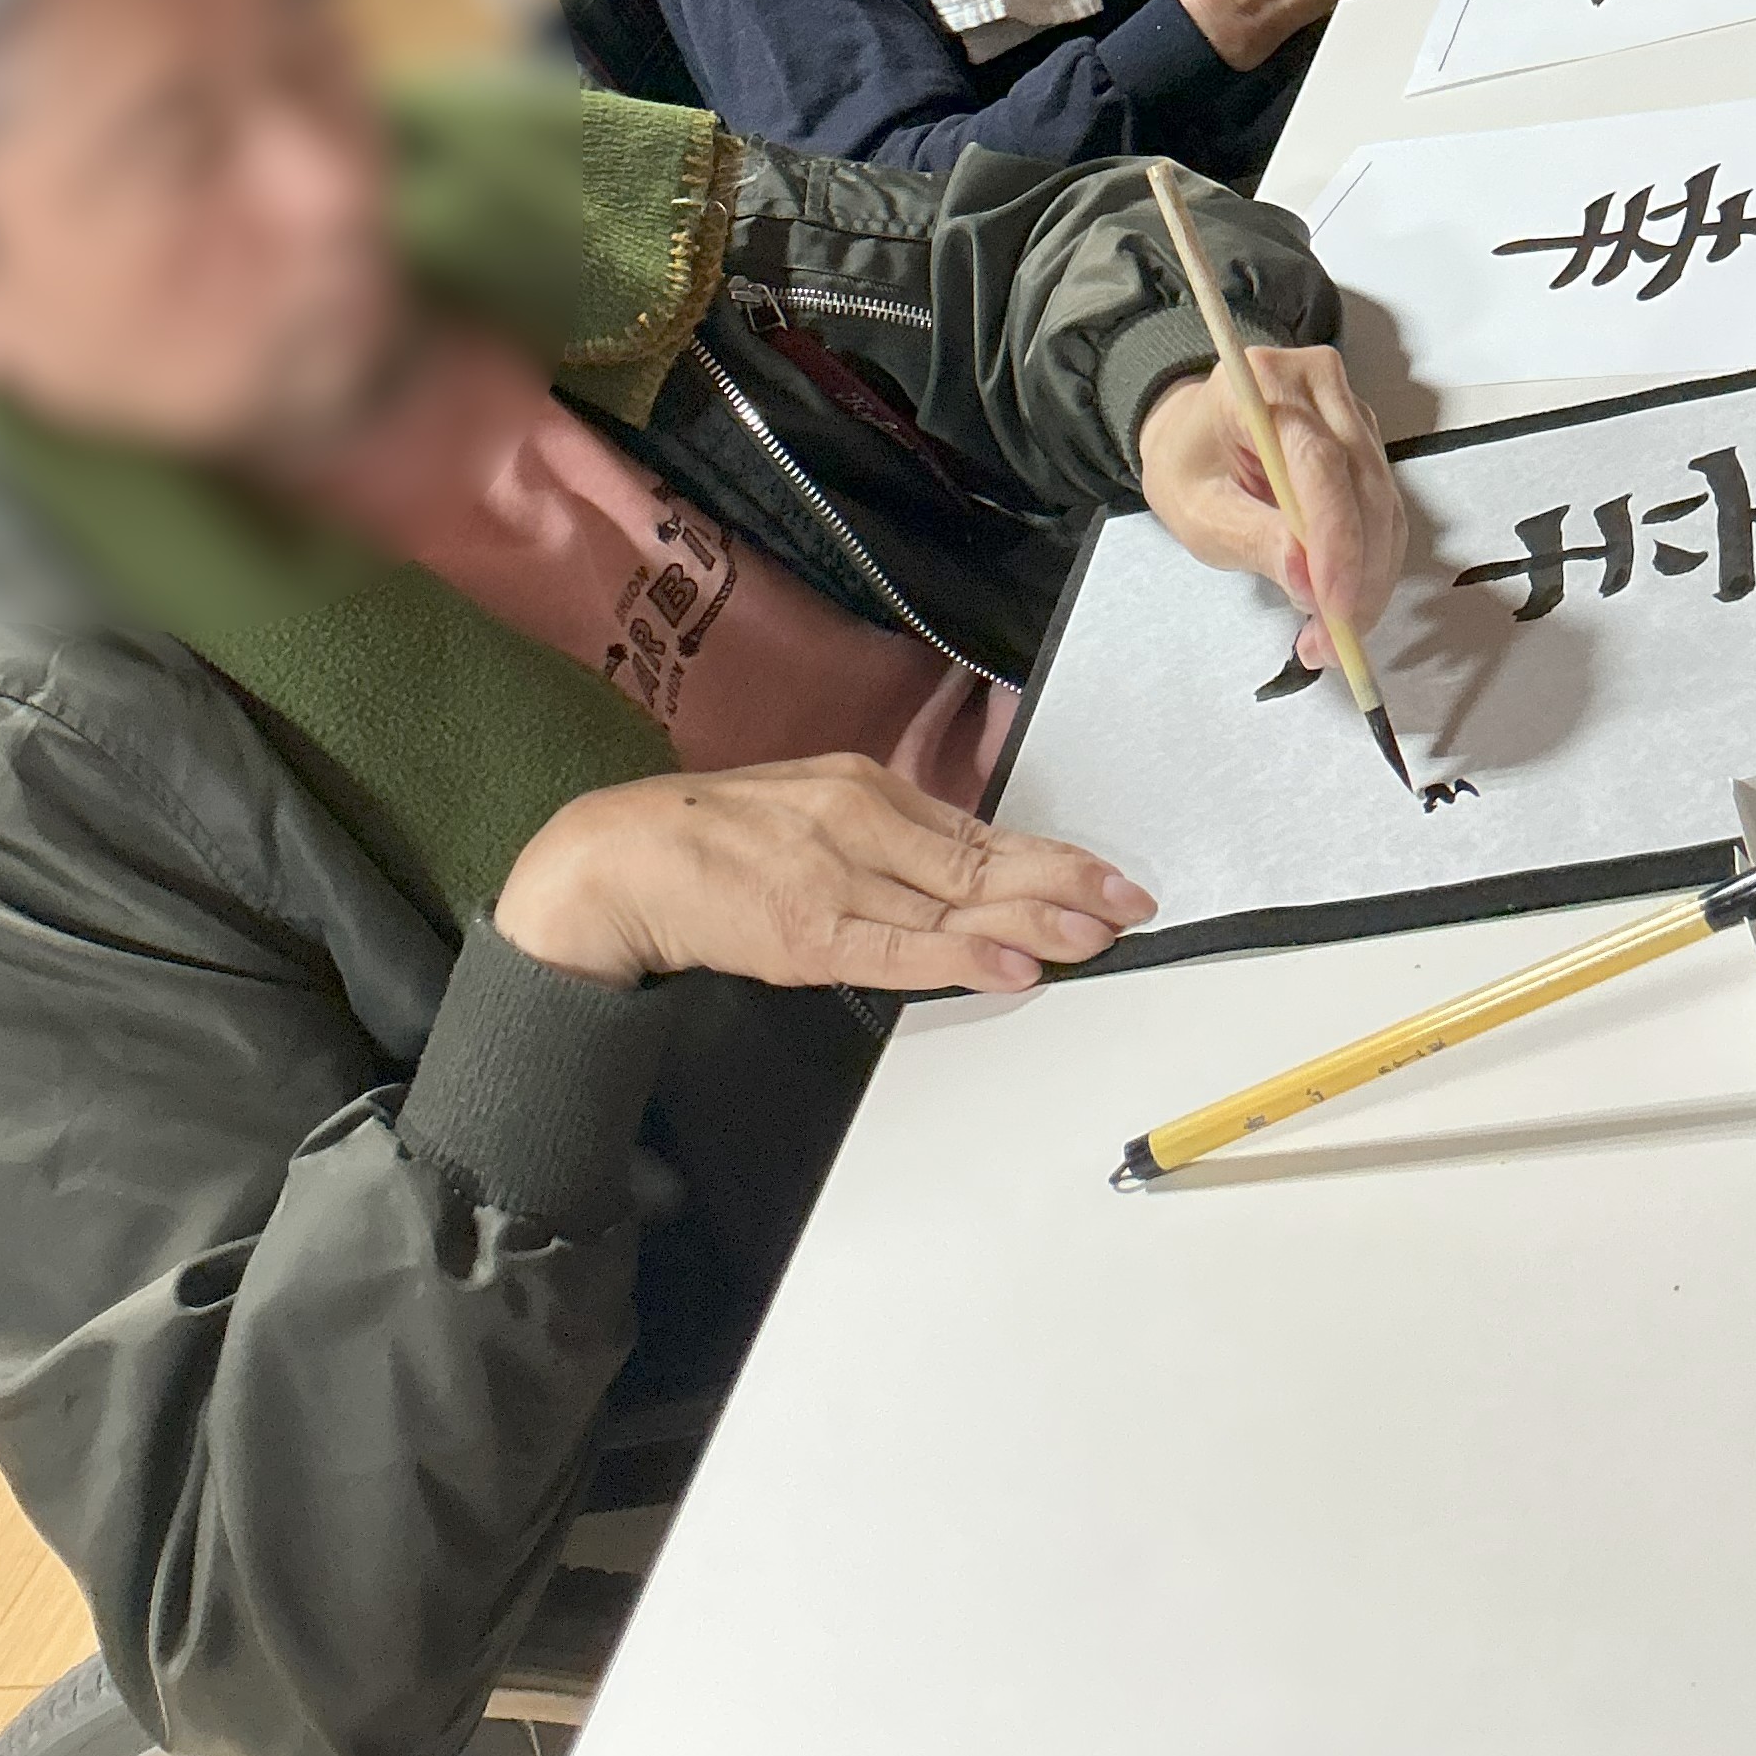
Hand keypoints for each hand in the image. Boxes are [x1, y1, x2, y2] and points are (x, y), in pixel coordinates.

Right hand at [494, 752, 1153, 995]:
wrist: (623, 859)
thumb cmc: (714, 843)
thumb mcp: (808, 814)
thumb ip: (880, 839)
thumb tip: (959, 872)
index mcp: (865, 790)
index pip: (978, 831)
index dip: (1052, 858)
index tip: (1111, 877)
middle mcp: (862, 821)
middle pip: (982, 860)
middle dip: (1064, 885)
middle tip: (1132, 903)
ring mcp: (838, 875)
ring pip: (954, 901)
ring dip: (1033, 919)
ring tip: (1097, 933)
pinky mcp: (809, 930)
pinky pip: (901, 948)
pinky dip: (962, 956)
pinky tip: (1012, 965)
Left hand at [1138, 344, 1409, 667]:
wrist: (1195, 435)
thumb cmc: (1190, 465)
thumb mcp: (1197, 511)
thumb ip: (1253, 540)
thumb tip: (1310, 582)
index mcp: (1264, 385)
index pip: (1319, 464)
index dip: (1335, 541)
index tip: (1335, 607)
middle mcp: (1319, 386)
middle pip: (1363, 487)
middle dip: (1357, 575)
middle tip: (1332, 641)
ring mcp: (1350, 410)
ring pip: (1384, 505)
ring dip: (1369, 578)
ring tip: (1331, 635)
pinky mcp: (1366, 441)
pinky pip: (1384, 510)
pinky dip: (1371, 564)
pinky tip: (1345, 604)